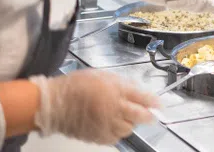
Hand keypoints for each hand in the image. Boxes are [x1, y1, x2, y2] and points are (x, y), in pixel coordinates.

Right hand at [30, 70, 158, 143]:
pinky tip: (114, 126)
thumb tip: (137, 91)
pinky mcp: (97, 136)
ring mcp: (105, 124)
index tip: (160, 105)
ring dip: (131, 124)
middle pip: (140, 116)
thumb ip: (121, 83)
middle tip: (151, 115)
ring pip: (128, 129)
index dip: (154, 102)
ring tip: (125, 118)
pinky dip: (118, 132)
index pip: (142, 97)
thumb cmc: (76, 85)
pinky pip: (115, 138)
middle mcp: (112, 109)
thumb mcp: (102, 75)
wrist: (53, 104)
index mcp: (114, 91)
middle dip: (148, 116)